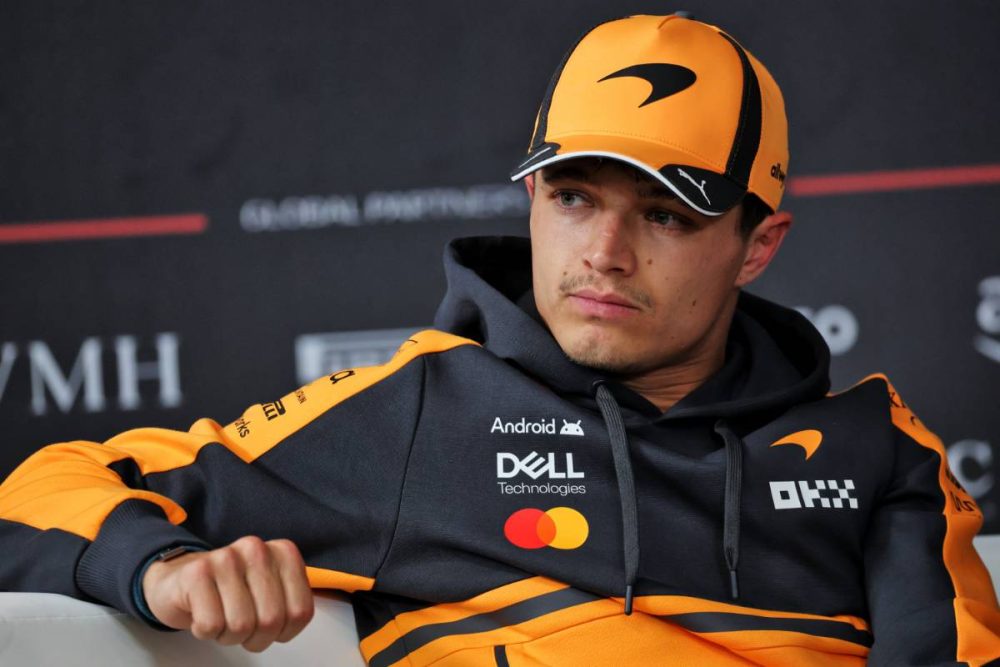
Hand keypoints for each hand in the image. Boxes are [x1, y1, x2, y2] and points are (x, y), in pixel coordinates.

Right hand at [142, 536, 314, 651]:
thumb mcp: (271, 592)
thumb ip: (292, 602)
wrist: (178, 580)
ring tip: (221, 618)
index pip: (300, 612)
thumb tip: (295, 620)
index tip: (270, 626)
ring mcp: (225, 558)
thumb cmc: (229, 592)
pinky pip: (210, 625)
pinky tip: (202, 613)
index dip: (284, 632)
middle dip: (255, 637)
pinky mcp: (196, 573)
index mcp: (283, 552)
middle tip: (241, 627)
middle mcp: (256, 549)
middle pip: (271, 621)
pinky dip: (205, 631)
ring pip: (241, 625)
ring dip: (229, 635)